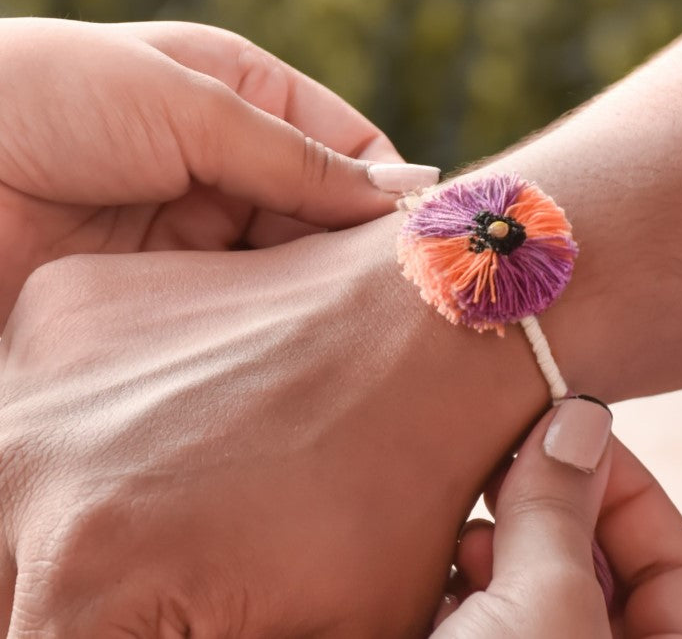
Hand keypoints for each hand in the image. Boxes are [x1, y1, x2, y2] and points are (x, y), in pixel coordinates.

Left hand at [0, 17, 437, 323]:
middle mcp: (228, 172)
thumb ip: (292, 155)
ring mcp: (197, 239)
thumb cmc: (41, 100)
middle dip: (351, 259)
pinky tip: (281, 353)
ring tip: (345, 337)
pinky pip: (232, 317)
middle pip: (322, 221)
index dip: (386, 196)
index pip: (347, 152)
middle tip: (387, 307)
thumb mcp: (183, 102)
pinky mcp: (164, 297)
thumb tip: (401, 192)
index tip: (414, 248)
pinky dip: (259, 333)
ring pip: (283, 275)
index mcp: (241, 102)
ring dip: (308, 302)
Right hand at [1, 217, 536, 638]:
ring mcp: (43, 358)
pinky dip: (92, 418)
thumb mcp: (332, 629)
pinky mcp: (64, 302)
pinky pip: (49, 392)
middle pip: (23, 572)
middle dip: (96, 581)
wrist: (415, 329)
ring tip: (180, 483)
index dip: (128, 630)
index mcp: (88, 572)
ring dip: (86, 499)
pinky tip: (175, 411)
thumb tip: (168, 630)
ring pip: (29, 480)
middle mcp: (31, 458)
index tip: (176, 607)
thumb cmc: (396, 480)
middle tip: (181, 548)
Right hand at [433, 401, 681, 637]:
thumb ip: (558, 512)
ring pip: (530, 582)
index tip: (554, 430)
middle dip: (540, 516)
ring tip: (462, 544)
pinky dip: (460, 586)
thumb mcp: (543, 610)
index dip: (620, 483)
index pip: (676, 562)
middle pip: (591, 562)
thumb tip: (577, 418)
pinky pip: (485, 609)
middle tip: (495, 470)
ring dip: (490, 551)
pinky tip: (433, 580)